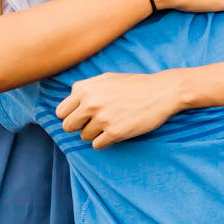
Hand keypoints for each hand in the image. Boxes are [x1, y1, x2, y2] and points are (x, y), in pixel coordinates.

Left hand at [56, 70, 185, 147]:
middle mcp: (91, 104)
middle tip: (94, 123)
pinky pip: (98, 145)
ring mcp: (103, 118)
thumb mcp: (107, 78)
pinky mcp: (115, 132)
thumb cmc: (134, 84)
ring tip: (110, 124)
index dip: (70, 116)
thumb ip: (85, 86)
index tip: (81, 116)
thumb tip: (69, 96)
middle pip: (68, 127)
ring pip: (84, 137)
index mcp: (86, 90)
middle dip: (79, 127)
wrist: (162, 91)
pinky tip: (116, 131)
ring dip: (94, 134)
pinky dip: (105, 142)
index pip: (61, 112)